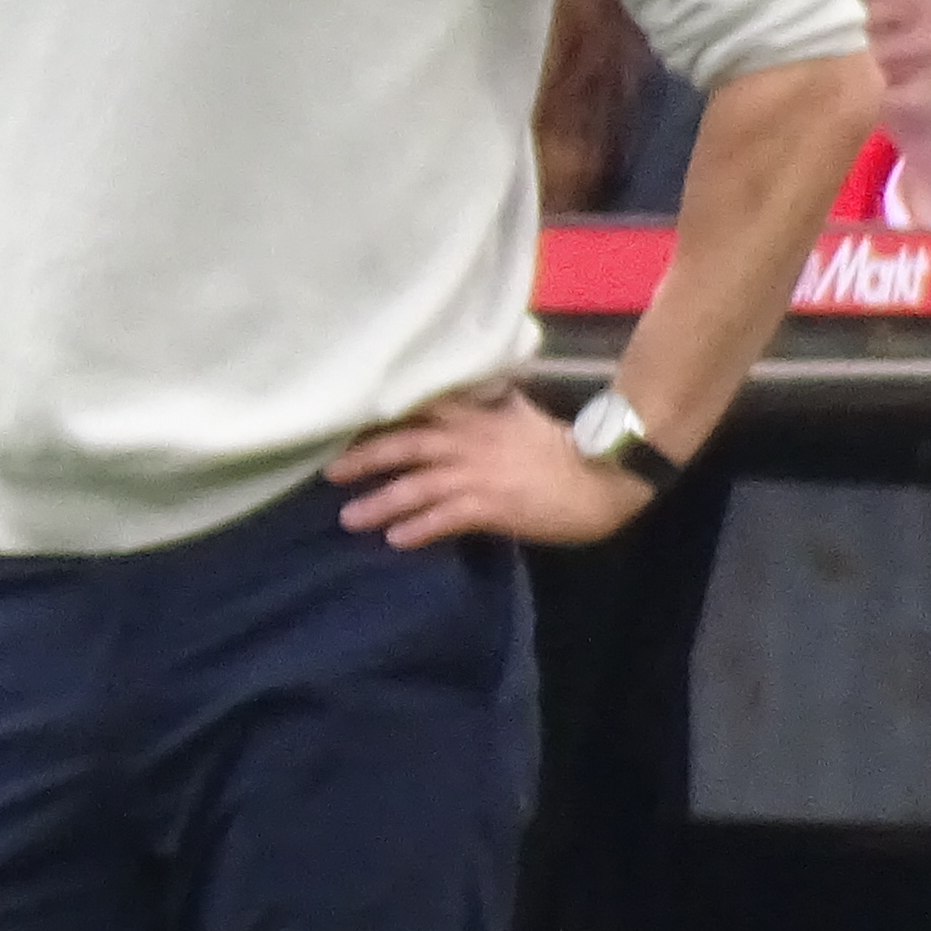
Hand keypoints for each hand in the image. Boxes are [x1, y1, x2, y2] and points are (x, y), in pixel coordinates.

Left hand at [327, 383, 649, 548]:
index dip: (379, 415)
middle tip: (328, 471)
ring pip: (415, 486)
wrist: (602, 477)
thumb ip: (486, 403)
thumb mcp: (518, 413)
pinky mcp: (490, 506)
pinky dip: (417, 529)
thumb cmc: (562, 449)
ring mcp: (477, 474)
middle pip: (402, 444)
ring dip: (379, 503)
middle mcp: (468, 440)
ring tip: (348, 519)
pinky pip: (443, 518)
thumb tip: (466, 390)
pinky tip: (395, 540)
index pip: (418, 406)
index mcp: (475, 414)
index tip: (344, 421)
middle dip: (363, 458)